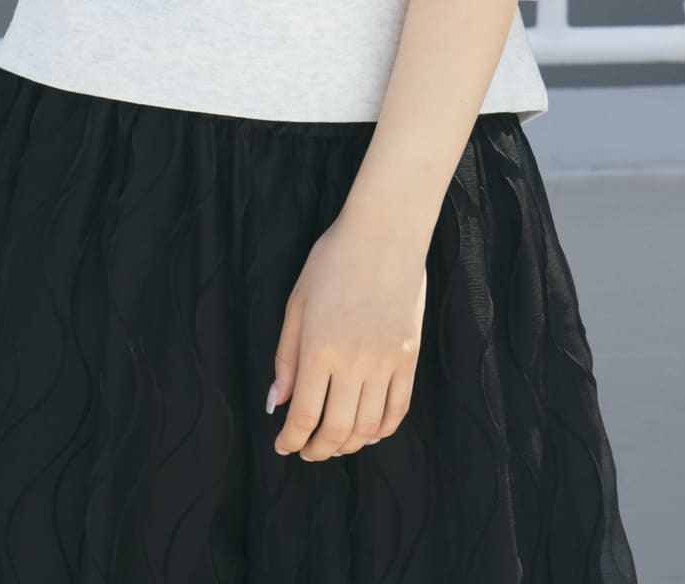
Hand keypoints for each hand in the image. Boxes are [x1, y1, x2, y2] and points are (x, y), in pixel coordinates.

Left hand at [268, 212, 427, 460]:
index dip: (291, 440)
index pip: (304, 416)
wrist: (384, 233)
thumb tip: (276, 403)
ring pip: (369, 426)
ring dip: (349, 444)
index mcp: (319, 349)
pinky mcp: (409, 357)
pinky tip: (369, 431)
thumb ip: (285, 357)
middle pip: (337, 429)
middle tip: (307, 451)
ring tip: (335, 443)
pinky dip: (383, 429)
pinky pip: (399, 408)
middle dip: (318, 449)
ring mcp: (386, 361)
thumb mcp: (297, 303)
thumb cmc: (333, 261)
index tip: (283, 446)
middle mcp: (354, 362)